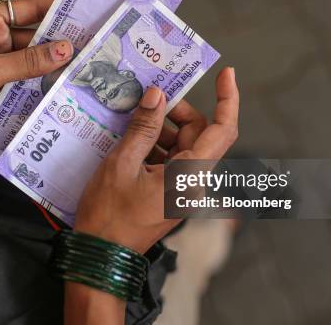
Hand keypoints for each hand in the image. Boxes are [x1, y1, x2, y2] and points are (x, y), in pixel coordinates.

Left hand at [0, 0, 72, 143]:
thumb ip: (27, 62)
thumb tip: (65, 50)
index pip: (28, 9)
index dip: (56, 10)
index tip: (85, 15)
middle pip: (34, 37)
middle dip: (59, 44)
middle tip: (92, 49)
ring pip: (31, 62)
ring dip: (51, 68)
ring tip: (84, 72)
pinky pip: (24, 82)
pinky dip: (39, 86)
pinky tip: (61, 92)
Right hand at [74, 67, 238, 252]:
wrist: (101, 257)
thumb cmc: (109, 214)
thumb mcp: (122, 164)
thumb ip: (143, 127)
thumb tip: (157, 95)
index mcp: (190, 175)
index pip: (223, 130)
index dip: (229, 99)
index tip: (226, 73)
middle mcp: (193, 182)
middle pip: (200, 134)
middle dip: (177, 112)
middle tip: (148, 99)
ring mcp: (182, 191)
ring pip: (183, 147)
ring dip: (161, 129)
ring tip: (131, 119)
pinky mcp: (169, 195)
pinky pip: (170, 162)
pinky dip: (154, 146)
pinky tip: (129, 140)